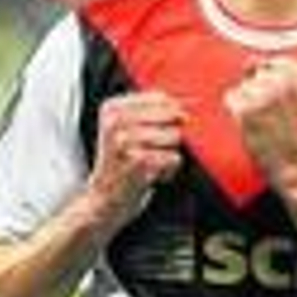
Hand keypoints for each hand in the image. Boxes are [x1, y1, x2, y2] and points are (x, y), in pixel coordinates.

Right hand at [84, 91, 184, 228]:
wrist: (105, 198)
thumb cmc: (123, 162)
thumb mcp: (126, 129)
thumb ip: (154, 111)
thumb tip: (191, 102)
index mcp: (113, 108)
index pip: (162, 98)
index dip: (174, 114)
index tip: (162, 129)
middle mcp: (116, 122)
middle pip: (172, 115)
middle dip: (172, 134)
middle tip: (154, 150)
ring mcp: (125, 141)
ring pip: (175, 136)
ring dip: (170, 153)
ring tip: (151, 162)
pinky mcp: (138, 162)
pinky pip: (174, 158)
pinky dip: (169, 170)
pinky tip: (152, 175)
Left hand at [224, 57, 296, 201]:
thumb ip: (287, 75)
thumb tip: (250, 62)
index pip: (276, 61)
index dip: (273, 79)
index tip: (278, 97)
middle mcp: (286, 82)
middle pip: (257, 72)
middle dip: (260, 90)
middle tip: (272, 115)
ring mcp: (265, 95)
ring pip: (244, 85)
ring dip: (249, 101)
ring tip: (264, 121)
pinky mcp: (247, 110)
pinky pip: (232, 98)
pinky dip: (237, 111)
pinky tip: (252, 124)